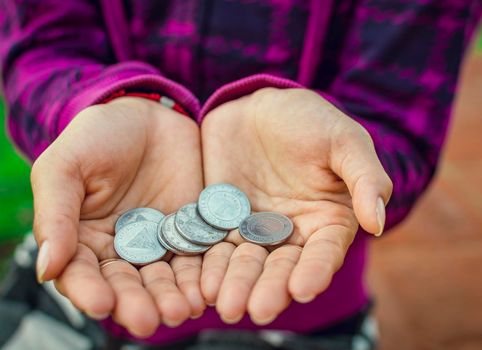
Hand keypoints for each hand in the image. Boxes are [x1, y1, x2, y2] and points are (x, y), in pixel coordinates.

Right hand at [31, 98, 205, 336]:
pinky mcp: (193, 232)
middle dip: (136, 303)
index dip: (89, 291)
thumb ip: (56, 215)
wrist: (149, 114)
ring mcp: (161, 243)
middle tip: (148, 320)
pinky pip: (199, 257)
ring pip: (165, 278)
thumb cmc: (99, 136)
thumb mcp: (67, 165)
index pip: (82, 274)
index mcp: (83, 239)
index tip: (101, 303)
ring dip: (171, 297)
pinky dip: (202, 275)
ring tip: (181, 311)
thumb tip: (47, 268)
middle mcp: (122, 250)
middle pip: (127, 284)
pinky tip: (207, 289)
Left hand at [200, 88, 391, 324]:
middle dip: (271, 288)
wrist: (259, 107)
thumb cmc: (310, 120)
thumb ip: (365, 179)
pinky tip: (200, 283)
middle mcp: (292, 234)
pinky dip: (209, 266)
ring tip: (225, 305)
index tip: (302, 288)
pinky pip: (215, 248)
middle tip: (257, 309)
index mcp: (328, 221)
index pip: (324, 252)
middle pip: (282, 267)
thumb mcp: (344, 140)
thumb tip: (376, 223)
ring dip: (237, 285)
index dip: (315, 271)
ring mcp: (254, 231)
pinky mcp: (222, 223)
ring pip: (247, 264)